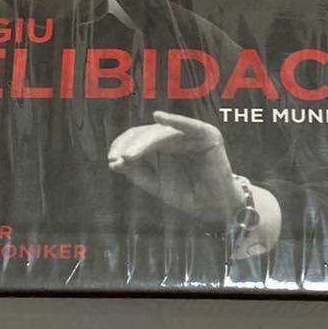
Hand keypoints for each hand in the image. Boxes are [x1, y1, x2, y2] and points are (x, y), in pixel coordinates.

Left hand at [107, 110, 242, 224]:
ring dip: (143, 143)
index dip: (123, 146)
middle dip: (130, 146)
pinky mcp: (207, 136)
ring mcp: (192, 135)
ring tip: (128, 156)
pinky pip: (189, 126)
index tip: (111, 161)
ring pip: (162, 134)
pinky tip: (159, 118)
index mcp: (164, 146)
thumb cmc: (189, 196)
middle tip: (117, 159)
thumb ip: (139, 173)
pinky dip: (175, 121)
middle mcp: (176, 137)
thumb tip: (116, 162)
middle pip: (147, 134)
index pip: (139, 138)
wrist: (216, 210)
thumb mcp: (157, 186)